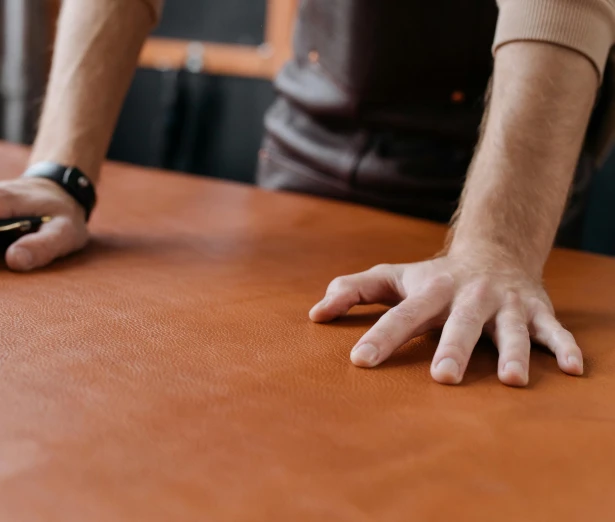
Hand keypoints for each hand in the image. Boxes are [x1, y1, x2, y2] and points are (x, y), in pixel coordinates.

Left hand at [309, 255, 583, 386]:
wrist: (494, 251)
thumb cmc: (433, 277)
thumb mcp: (394, 278)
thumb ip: (354, 291)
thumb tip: (314, 314)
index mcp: (431, 291)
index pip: (401, 315)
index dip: (381, 337)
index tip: (360, 361)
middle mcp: (469, 296)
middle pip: (460, 325)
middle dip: (453, 349)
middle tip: (443, 378)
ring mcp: (505, 304)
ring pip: (511, 330)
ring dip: (514, 353)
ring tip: (512, 381)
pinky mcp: (536, 311)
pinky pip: (554, 331)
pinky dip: (565, 348)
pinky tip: (574, 370)